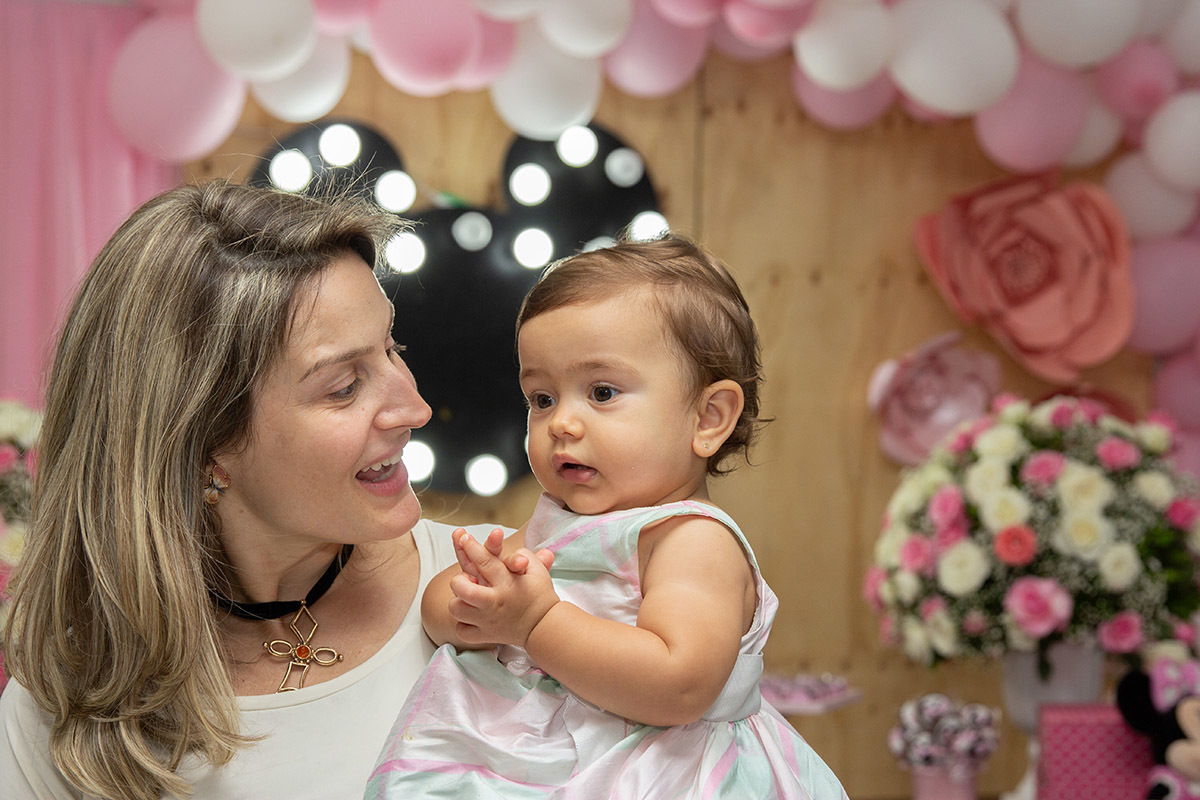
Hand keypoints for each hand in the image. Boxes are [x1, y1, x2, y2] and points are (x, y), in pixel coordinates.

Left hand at [449, 533, 559, 647]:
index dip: (470, 547)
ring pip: (457, 609)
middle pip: (462, 588)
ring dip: (458, 601)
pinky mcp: (485, 636)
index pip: (484, 561)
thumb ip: (523, 556)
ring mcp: (487, 620)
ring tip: (467, 597)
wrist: (544, 625)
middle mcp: (494, 601)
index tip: (462, 536)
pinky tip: (471, 615)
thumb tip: (514, 553)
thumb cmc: (540, 594)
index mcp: (507, 583)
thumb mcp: (536, 569)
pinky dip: (463, 623)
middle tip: (466, 578)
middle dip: (459, 579)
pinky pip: (462, 631)